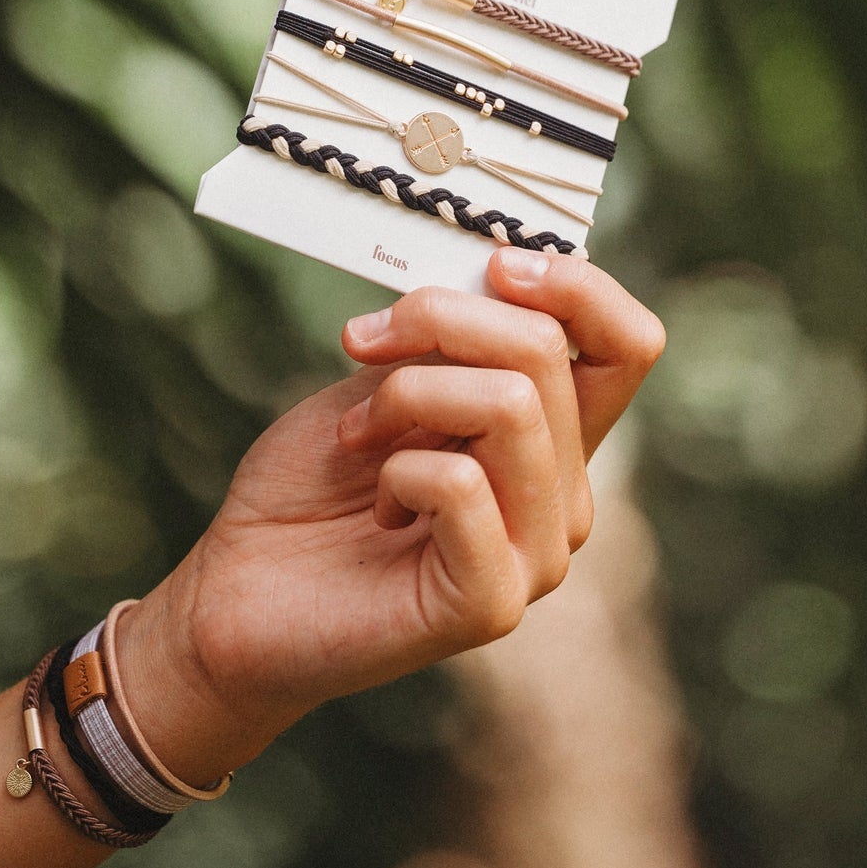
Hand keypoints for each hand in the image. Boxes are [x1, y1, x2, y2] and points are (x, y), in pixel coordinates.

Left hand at [117, 247, 665, 784]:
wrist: (239, 594)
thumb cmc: (310, 484)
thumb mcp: (385, 381)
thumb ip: (452, 343)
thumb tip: (497, 273)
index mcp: (549, 438)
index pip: (627, 345)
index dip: (577, 287)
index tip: (491, 265)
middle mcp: (562, 497)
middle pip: (548, 353)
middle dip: (438, 318)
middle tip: (362, 342)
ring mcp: (535, 555)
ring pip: (511, 406)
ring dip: (407, 394)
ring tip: (356, 433)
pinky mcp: (490, 602)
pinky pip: (460, 484)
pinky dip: (398, 468)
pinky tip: (378, 505)